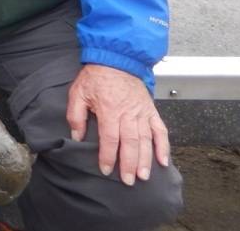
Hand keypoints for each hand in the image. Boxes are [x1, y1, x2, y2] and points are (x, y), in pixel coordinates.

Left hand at [66, 63, 170, 185]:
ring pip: (146, 140)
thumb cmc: (96, 77)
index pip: (109, 138)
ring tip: (144, 176)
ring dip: (145, 159)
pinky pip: (160, 130)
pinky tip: (163, 160)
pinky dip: (164, 146)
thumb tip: (76, 137)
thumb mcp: (78, 92)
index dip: (108, 156)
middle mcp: (128, 113)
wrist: (116, 59)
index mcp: (109, 110)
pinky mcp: (151, 110)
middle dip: (129, 164)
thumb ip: (76, 116)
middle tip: (128, 181)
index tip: (106, 169)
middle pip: (130, 143)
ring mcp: (142, 112)